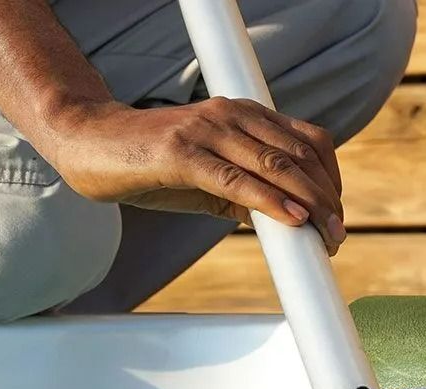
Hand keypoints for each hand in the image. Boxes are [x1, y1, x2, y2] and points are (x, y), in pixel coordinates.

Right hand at [50, 97, 346, 254]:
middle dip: (326, 198)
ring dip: (309, 203)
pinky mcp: (182, 154)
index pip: (308, 141)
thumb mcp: (206, 180)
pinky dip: (269, 200)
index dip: (331, 178)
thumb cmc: (148, 163)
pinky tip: (291, 220)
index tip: (336, 214)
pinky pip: (236, 179)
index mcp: (244, 116)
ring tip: (326, 234)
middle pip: (301, 154)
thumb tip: (280, 222)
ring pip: (277, 165)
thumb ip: (242, 195)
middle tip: (337, 234)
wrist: (88, 143)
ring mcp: (207, 131)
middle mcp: (232, 116)